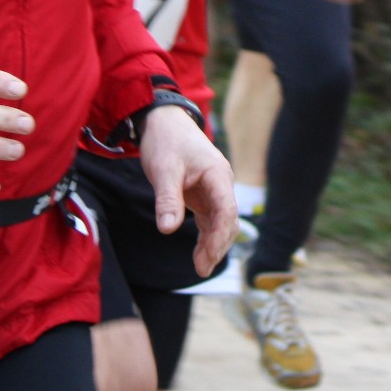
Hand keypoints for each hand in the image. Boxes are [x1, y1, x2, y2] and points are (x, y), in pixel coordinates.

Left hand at [138, 103, 235, 275]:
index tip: (208, 257)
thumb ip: (168, 199)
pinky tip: (199, 253)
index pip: (227, 211)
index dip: (220, 236)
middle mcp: (221, 183)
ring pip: (220, 222)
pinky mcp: (203, 193)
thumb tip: (167, 230)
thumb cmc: (165, 141)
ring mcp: (213, 189)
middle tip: (201, 269)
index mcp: (217, 174)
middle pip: (227, 220)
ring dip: (212, 244)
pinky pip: (210, 218)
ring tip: (200, 268)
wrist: (162, 121)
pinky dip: (206, 236)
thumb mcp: (163, 170)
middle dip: (217, 246)